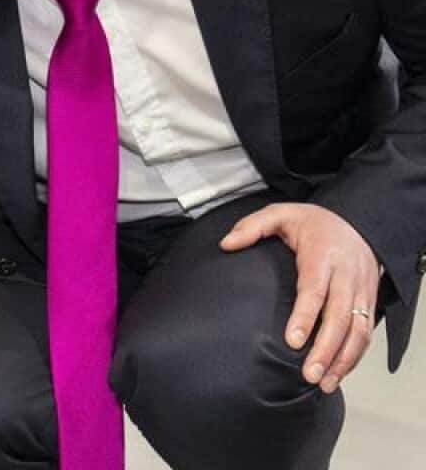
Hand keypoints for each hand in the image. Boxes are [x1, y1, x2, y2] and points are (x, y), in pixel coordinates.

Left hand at [220, 202, 379, 393]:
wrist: (356, 221)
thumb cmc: (313, 222)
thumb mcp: (280, 213)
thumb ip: (252, 226)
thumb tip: (226, 244)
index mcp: (322, 255)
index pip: (315, 290)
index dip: (305, 317)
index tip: (293, 341)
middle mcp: (347, 274)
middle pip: (340, 316)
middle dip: (326, 349)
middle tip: (309, 374)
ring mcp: (361, 289)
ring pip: (359, 329)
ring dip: (343, 359)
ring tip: (324, 382)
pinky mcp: (369, 300)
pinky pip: (366, 331)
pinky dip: (354, 355)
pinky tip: (338, 372)